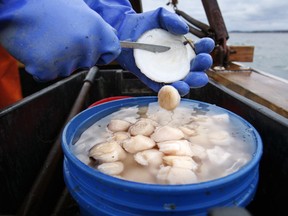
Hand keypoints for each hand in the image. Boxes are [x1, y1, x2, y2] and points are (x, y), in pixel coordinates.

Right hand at [0, 0, 120, 80]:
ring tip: (46, 39)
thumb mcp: (79, 8)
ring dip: (58, 60)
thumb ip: (96, 28)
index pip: (112, 51)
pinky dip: (42, 66)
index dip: (102, 52)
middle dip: (76, 55)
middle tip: (60, 38)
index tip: (96, 52)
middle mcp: (86, 47)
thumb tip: (110, 37)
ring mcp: (67, 60)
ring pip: (67, 69)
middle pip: (87, 62)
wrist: (14, 2)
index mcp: (96, 30)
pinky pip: (49, 74)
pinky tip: (36, 48)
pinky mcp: (47, 69)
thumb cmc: (45, 3)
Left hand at [113, 8, 213, 95]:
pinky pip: (165, 90)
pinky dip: (171, 92)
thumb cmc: (144, 25)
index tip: (205, 44)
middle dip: (201, 68)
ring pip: (184, 83)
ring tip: (188, 82)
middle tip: (201, 61)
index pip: (199, 50)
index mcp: (183, 48)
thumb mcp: (160, 17)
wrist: (124, 33)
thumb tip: (184, 30)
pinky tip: (174, 89)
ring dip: (189, 84)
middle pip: (196, 70)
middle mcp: (178, 62)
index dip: (205, 48)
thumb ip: (172, 20)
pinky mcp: (155, 81)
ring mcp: (167, 74)